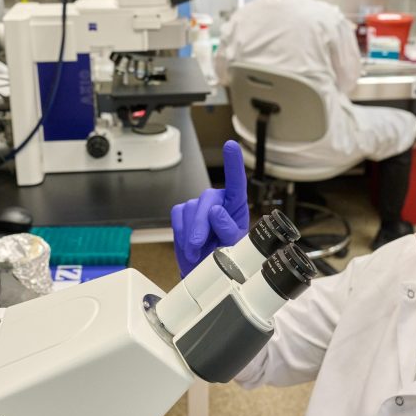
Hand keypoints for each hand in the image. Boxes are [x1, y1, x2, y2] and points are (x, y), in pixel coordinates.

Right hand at [171, 140, 249, 275]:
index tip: (230, 146)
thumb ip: (228, 230)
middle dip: (200, 224)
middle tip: (197, 245)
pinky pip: (178, 216)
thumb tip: (216, 211)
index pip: (236, 182)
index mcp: (236, 205)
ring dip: (190, 234)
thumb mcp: (235, 246)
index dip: (233, 163)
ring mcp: (199, 205)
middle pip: (207, 200)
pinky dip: (181, 232)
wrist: (205, 269)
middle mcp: (217, 200)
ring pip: (190, 209)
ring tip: (197, 252)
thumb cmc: (225, 255)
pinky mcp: (183, 212)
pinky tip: (188, 245)